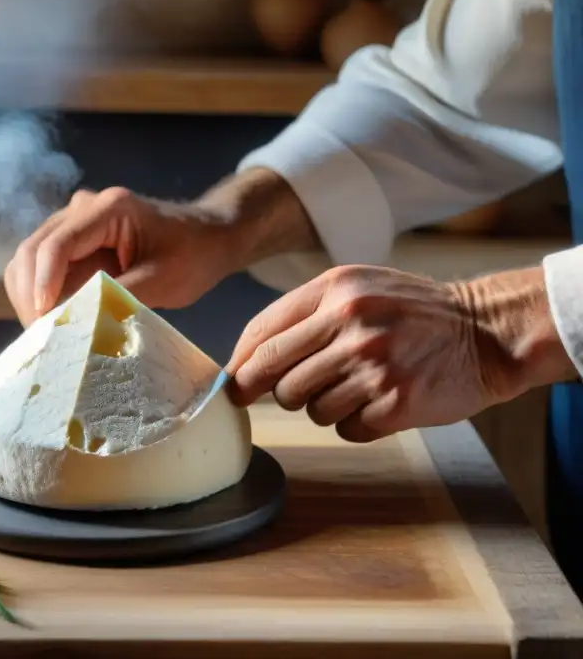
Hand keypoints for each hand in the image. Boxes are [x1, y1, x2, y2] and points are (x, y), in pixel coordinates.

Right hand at [3, 187, 237, 325]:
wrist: (207, 237)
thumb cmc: (193, 255)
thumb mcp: (163, 280)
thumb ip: (118, 297)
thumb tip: (74, 324)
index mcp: (109, 209)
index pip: (57, 244)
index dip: (43, 283)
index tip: (44, 322)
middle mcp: (81, 208)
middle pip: (31, 250)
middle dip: (31, 296)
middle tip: (42, 339)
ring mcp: (71, 223)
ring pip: (28, 260)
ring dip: (30, 298)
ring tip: (47, 334)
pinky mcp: (70, 242)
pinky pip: (40, 268)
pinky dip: (40, 296)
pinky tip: (54, 322)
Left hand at [227, 264, 571, 442]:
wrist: (486, 331)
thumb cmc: (411, 312)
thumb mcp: (357, 288)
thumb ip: (304, 316)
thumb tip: (245, 361)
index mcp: (334, 290)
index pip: (263, 334)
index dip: (240, 366)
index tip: (231, 386)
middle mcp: (350, 323)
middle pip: (277, 377)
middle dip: (274, 392)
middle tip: (291, 392)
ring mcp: (373, 364)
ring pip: (309, 408)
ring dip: (323, 406)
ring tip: (355, 387)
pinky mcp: (395, 402)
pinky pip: (345, 429)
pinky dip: (354, 424)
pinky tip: (378, 402)